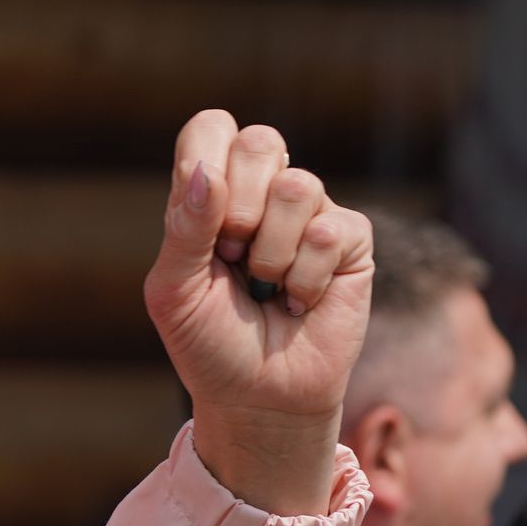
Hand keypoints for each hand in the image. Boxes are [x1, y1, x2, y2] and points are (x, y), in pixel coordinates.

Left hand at [142, 111, 374, 513]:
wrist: (257, 396)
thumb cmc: (208, 343)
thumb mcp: (174, 291)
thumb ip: (184, 229)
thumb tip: (207, 172)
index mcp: (211, 194)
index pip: (210, 129)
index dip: (207, 158)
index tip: (202, 222)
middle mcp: (261, 194)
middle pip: (261, 140)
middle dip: (240, 207)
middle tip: (232, 257)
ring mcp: (310, 214)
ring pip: (298, 186)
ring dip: (272, 253)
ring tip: (265, 288)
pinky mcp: (351, 242)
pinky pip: (332, 232)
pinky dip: (306, 278)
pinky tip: (301, 301)